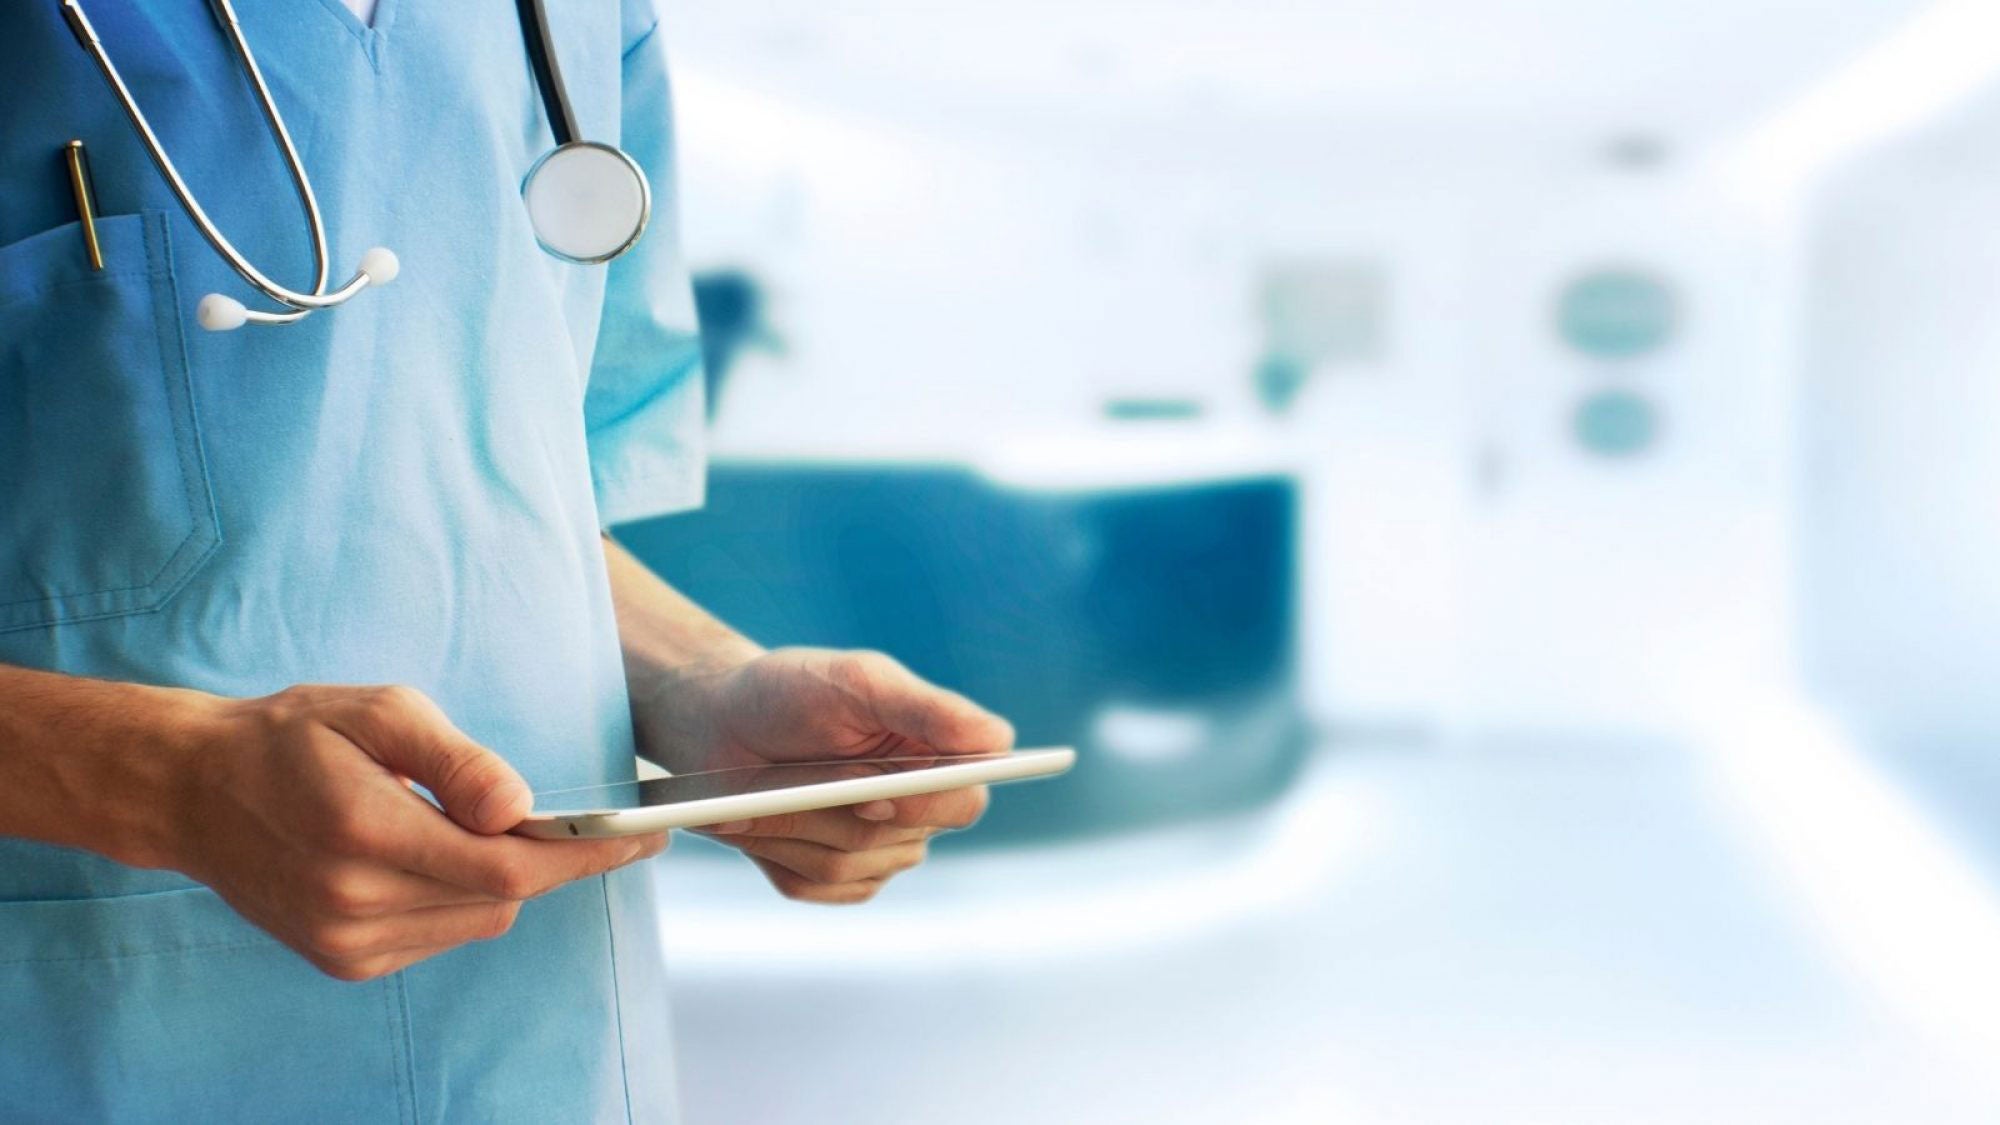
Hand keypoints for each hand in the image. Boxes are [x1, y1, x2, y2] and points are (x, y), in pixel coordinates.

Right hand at [160, 684, 664, 980]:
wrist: (194, 790)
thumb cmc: (294, 735)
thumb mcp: (379, 711)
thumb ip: (456, 757)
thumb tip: (519, 805)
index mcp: (366, 832)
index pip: (509, 864)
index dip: (587, 854)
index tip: (647, 837)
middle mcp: (355, 900)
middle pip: (504, 896)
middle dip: (556, 859)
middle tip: (595, 824)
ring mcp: (346, 940)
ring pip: (481, 920)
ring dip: (504, 878)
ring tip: (476, 824)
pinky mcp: (343, 960)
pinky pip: (443, 933)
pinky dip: (463, 898)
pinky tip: (434, 854)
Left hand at [658, 648, 1012, 904]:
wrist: (717, 722)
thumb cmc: (791, 691)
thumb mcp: (859, 680)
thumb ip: (931, 707)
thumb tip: (997, 741)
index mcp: (937, 755)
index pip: (968, 797)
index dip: (929, 804)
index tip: (878, 795)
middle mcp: (918, 808)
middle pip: (902, 839)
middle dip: (837, 809)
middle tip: (796, 778)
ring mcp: (877, 848)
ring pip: (847, 862)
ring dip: (791, 822)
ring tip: (760, 787)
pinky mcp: (833, 878)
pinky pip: (812, 884)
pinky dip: (771, 847)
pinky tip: (754, 816)